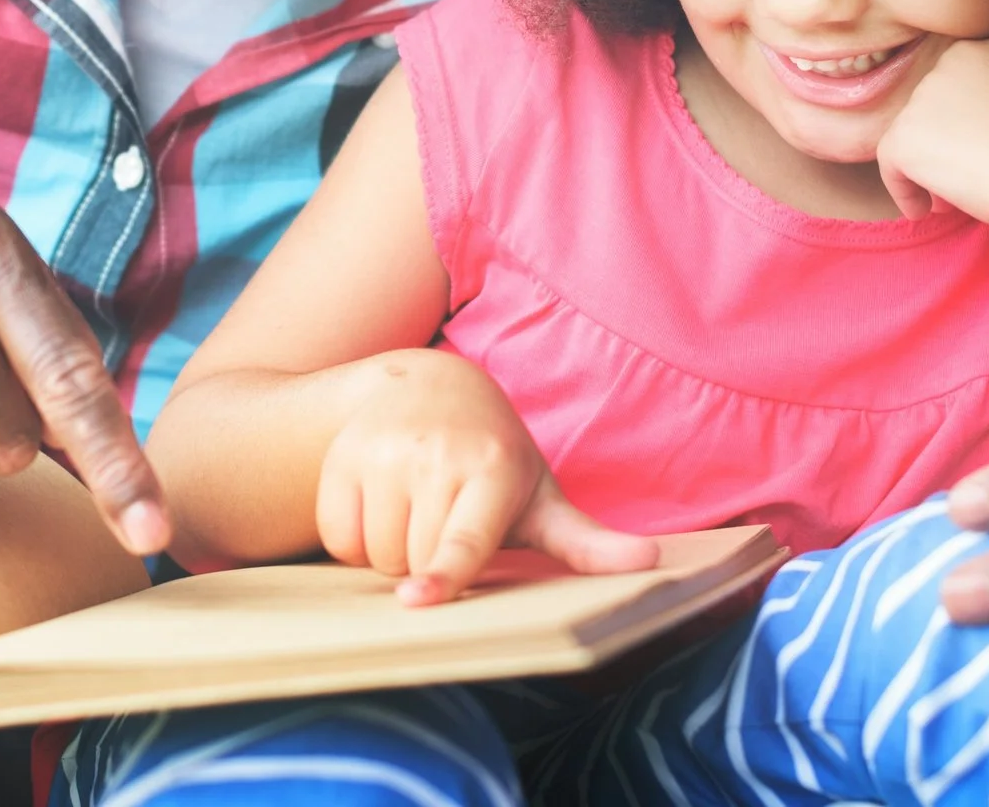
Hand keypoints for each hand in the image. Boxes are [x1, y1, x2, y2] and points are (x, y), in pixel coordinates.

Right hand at [315, 350, 657, 604]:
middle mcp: (435, 456)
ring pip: (375, 553)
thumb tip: (651, 560)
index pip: (464, 538)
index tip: (420, 600)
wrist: (429, 387)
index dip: (444, 574)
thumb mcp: (541, 495)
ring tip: (416, 517)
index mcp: (492, 470)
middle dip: (428, 569)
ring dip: (391, 555)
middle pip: (415, 562)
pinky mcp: (342, 456)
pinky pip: (338, 534)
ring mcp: (383, 452)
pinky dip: (354, 539)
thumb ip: (587, 540)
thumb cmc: (495, 457)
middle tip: (446, 530)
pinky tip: (381, 507)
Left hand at [876, 31, 988, 226]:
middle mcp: (961, 53)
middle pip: (942, 101)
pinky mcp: (905, 131)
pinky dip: (905, 190)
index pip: (974, 77)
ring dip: (932, 163)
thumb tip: (983, 112)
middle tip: (979, 173)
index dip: (979, 117)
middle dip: (951, 137)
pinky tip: (927, 210)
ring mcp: (929, 91)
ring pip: (918, 132)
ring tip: (967, 192)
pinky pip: (892, 164)